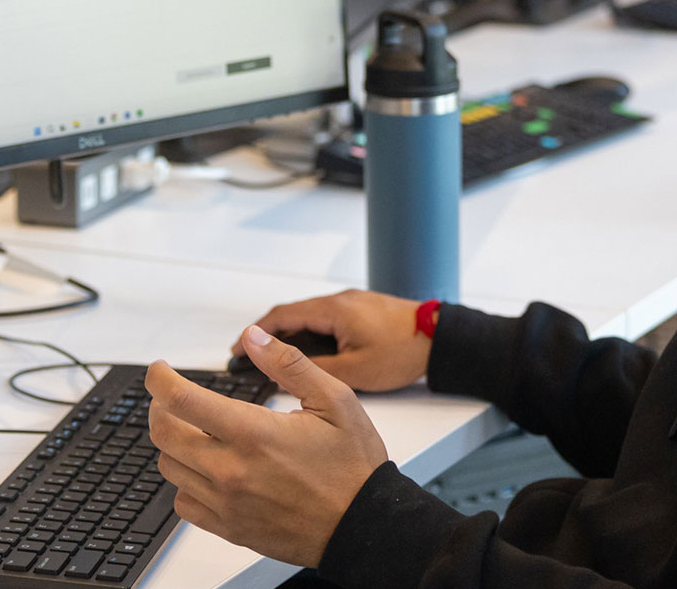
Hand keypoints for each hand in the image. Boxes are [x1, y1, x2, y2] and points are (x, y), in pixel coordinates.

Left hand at [147, 326, 388, 568]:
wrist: (364, 526)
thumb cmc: (353, 466)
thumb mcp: (335, 400)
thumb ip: (289, 364)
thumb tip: (253, 337)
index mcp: (253, 433)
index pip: (180, 400)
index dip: (159, 379)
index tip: (160, 371)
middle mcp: (231, 470)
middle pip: (163, 434)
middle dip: (160, 407)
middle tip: (171, 397)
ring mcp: (227, 503)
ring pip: (170, 467)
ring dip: (173, 443)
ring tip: (194, 430)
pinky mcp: (229, 528)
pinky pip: (183, 504)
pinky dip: (186, 482)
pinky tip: (206, 470)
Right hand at [234, 289, 430, 391]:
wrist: (440, 337)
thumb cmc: (404, 351)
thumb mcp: (355, 371)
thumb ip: (315, 371)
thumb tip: (283, 376)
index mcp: (332, 310)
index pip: (281, 317)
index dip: (254, 334)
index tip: (236, 350)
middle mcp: (339, 301)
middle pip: (292, 315)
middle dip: (267, 337)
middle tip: (248, 359)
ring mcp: (351, 304)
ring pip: (309, 318)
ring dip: (289, 336)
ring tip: (273, 362)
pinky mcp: (362, 311)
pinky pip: (326, 320)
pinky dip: (309, 335)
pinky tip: (308, 356)